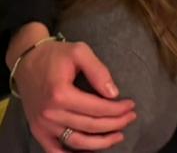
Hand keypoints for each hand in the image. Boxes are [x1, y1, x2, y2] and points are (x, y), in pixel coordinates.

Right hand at [14, 39, 135, 151]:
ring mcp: (43, 125)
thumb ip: (98, 71)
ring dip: (100, 143)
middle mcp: (51, 113)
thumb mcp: (80, 52)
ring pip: (76, 142)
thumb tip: (114, 93)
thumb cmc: (56, 55)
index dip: (117, 109)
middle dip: (115, 124)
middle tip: (131, 118)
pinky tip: (89, 152)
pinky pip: (54, 151)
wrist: (27, 60)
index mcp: (61, 94)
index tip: (131, 106)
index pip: (97, 108)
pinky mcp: (37, 130)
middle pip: (90, 126)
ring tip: (118, 136)